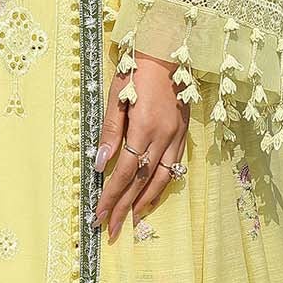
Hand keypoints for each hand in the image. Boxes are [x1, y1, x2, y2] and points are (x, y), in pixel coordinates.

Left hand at [91, 54, 187, 241]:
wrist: (166, 51)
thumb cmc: (135, 71)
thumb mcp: (116, 97)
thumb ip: (109, 132)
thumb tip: (100, 164)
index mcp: (144, 128)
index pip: (125, 172)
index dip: (111, 196)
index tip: (98, 214)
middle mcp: (163, 137)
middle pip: (141, 182)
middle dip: (124, 208)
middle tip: (110, 230)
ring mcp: (176, 137)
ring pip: (161, 179)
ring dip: (144, 203)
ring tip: (131, 222)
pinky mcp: (183, 134)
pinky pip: (174, 168)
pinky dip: (161, 186)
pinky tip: (151, 197)